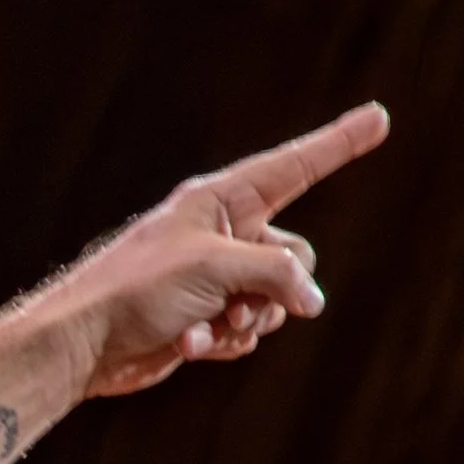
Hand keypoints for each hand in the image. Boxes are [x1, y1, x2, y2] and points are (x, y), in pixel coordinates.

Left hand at [36, 103, 386, 400]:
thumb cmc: (137, 289)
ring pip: (272, 302)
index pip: (296, 166)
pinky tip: (186, 346)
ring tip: (208, 327)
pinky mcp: (204, 319)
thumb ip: (276, 275)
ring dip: (247, 322)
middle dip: (276, 290)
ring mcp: (215, 279)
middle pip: (294, 258)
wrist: (83, 345)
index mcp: (222, 200)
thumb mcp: (216, 268)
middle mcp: (223, 233)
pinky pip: (243, 332)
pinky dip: (222, 343)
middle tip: (238, 306)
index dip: (339, 144)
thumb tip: (313, 301)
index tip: (380, 117)